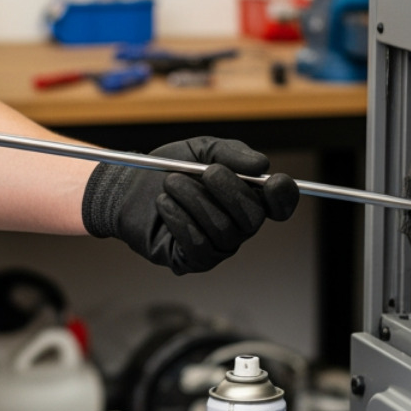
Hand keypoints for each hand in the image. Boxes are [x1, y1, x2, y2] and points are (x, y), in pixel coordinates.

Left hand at [82, 137, 298, 274]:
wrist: (127, 186)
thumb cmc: (167, 168)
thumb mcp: (200, 151)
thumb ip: (230, 153)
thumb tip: (261, 165)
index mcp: (247, 198)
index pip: (280, 204)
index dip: (283, 196)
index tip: (272, 182)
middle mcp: (238, 226)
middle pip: (253, 218)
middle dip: (230, 191)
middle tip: (206, 172)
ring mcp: (217, 246)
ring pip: (222, 230)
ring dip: (196, 200)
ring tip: (171, 182)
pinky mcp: (192, 260)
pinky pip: (198, 245)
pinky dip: (179, 219)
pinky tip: (164, 204)